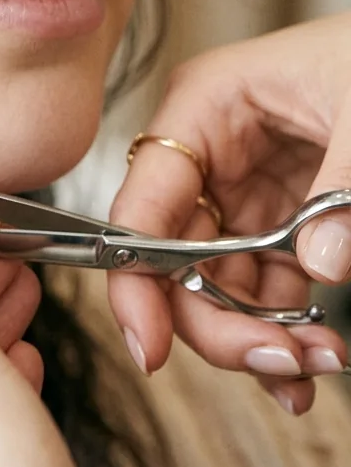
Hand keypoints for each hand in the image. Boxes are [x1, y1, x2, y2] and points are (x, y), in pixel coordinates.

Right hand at [108, 12, 350, 416]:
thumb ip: (340, 184)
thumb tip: (322, 261)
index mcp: (205, 105)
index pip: (144, 201)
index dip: (135, 277)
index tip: (146, 344)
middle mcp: (210, 153)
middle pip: (176, 258)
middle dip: (218, 322)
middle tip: (277, 361)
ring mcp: (245, 189)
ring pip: (219, 284)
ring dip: (258, 336)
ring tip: (315, 361)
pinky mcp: (282, 217)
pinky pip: (264, 285)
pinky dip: (283, 327)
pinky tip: (310, 354)